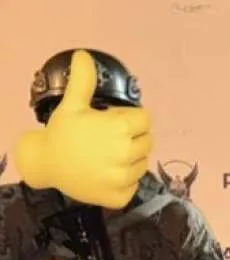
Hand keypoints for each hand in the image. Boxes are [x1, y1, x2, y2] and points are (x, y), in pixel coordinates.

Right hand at [13, 51, 151, 209]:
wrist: (45, 164)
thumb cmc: (61, 132)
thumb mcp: (72, 104)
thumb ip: (84, 80)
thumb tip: (83, 55)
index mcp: (119, 129)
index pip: (145, 119)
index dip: (131, 118)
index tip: (115, 121)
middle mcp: (126, 153)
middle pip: (147, 140)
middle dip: (133, 137)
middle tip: (109, 139)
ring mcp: (124, 178)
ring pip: (142, 162)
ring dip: (130, 158)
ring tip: (107, 155)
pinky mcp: (121, 196)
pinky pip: (134, 184)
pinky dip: (124, 180)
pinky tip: (105, 172)